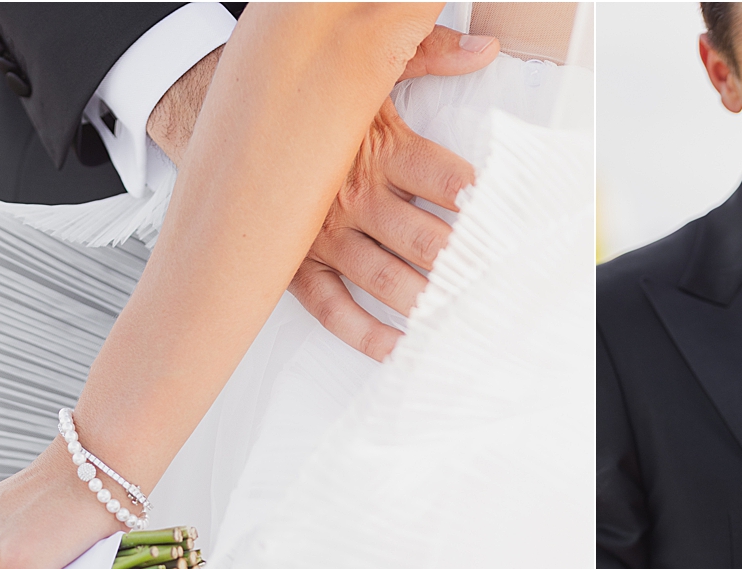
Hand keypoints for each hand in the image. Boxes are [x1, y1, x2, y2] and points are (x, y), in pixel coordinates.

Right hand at [290, 27, 497, 360]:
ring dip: (426, 301)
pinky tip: (397, 345)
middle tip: (496, 285)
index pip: (446, 181)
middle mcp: (354, 195)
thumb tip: (484, 49)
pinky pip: (331, 307)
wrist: (231, 119)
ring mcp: (324, 234)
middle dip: (463, 266)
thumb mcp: (371, 72)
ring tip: (460, 318)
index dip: (483, 205)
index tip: (510, 226)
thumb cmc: (313, 106)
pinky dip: (364, 333)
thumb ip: (431, 56)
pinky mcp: (296, 263)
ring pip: (384, 277)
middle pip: (423, 239)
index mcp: (380, 148)